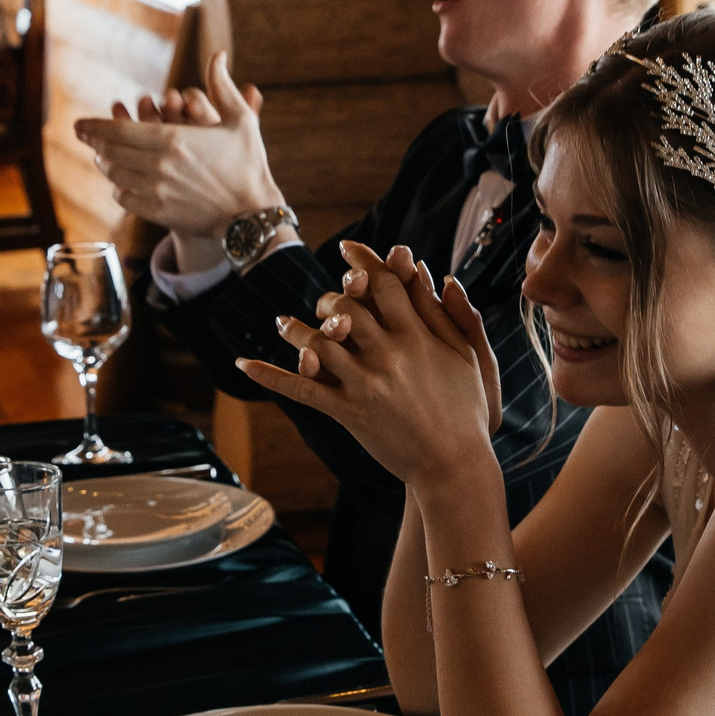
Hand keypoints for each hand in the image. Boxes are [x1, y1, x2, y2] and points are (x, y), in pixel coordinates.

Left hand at [71, 52, 283, 238]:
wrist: (252, 213)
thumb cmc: (248, 164)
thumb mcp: (240, 120)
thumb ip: (222, 86)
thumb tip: (218, 55)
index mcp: (172, 139)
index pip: (118, 131)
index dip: (94, 126)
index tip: (79, 124)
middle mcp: (158, 166)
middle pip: (111, 151)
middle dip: (93, 142)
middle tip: (83, 135)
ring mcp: (155, 192)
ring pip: (114, 175)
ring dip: (104, 163)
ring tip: (102, 156)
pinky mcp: (157, 214)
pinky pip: (124, 198)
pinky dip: (118, 188)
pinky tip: (120, 181)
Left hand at [242, 242, 503, 482]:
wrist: (454, 465)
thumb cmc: (467, 410)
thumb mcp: (471, 357)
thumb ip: (456, 314)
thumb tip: (439, 274)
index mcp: (419, 335)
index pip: (384, 285)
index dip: (364, 263)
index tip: (348, 250)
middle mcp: (389, 354)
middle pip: (347, 307)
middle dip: (332, 299)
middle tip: (326, 301)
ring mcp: (366, 384)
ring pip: (318, 343)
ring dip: (296, 329)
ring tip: (283, 323)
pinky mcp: (349, 412)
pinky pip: (303, 390)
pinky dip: (271, 376)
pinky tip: (243, 364)